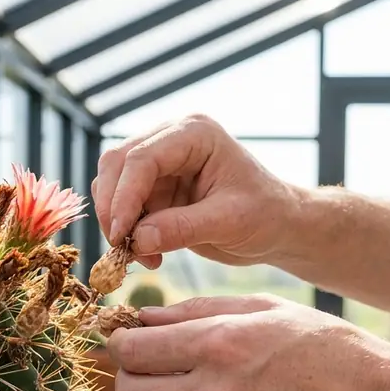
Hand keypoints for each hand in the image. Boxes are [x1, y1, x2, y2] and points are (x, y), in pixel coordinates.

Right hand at [91, 114, 302, 269]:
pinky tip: (148, 254)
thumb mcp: (229, 222)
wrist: (277, 226)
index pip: (142, 158)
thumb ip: (182, 228)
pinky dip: (126, 231)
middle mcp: (171, 139)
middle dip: (113, 208)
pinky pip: (123, 206)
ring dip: (117, 222)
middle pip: (117, 164)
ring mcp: (160, 162)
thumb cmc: (265, 215)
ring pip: (112, 185)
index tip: (121, 235)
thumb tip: (137, 240)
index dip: (124, 196)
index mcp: (195, 134)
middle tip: (121, 248)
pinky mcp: (154, 187)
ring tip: (142, 256)